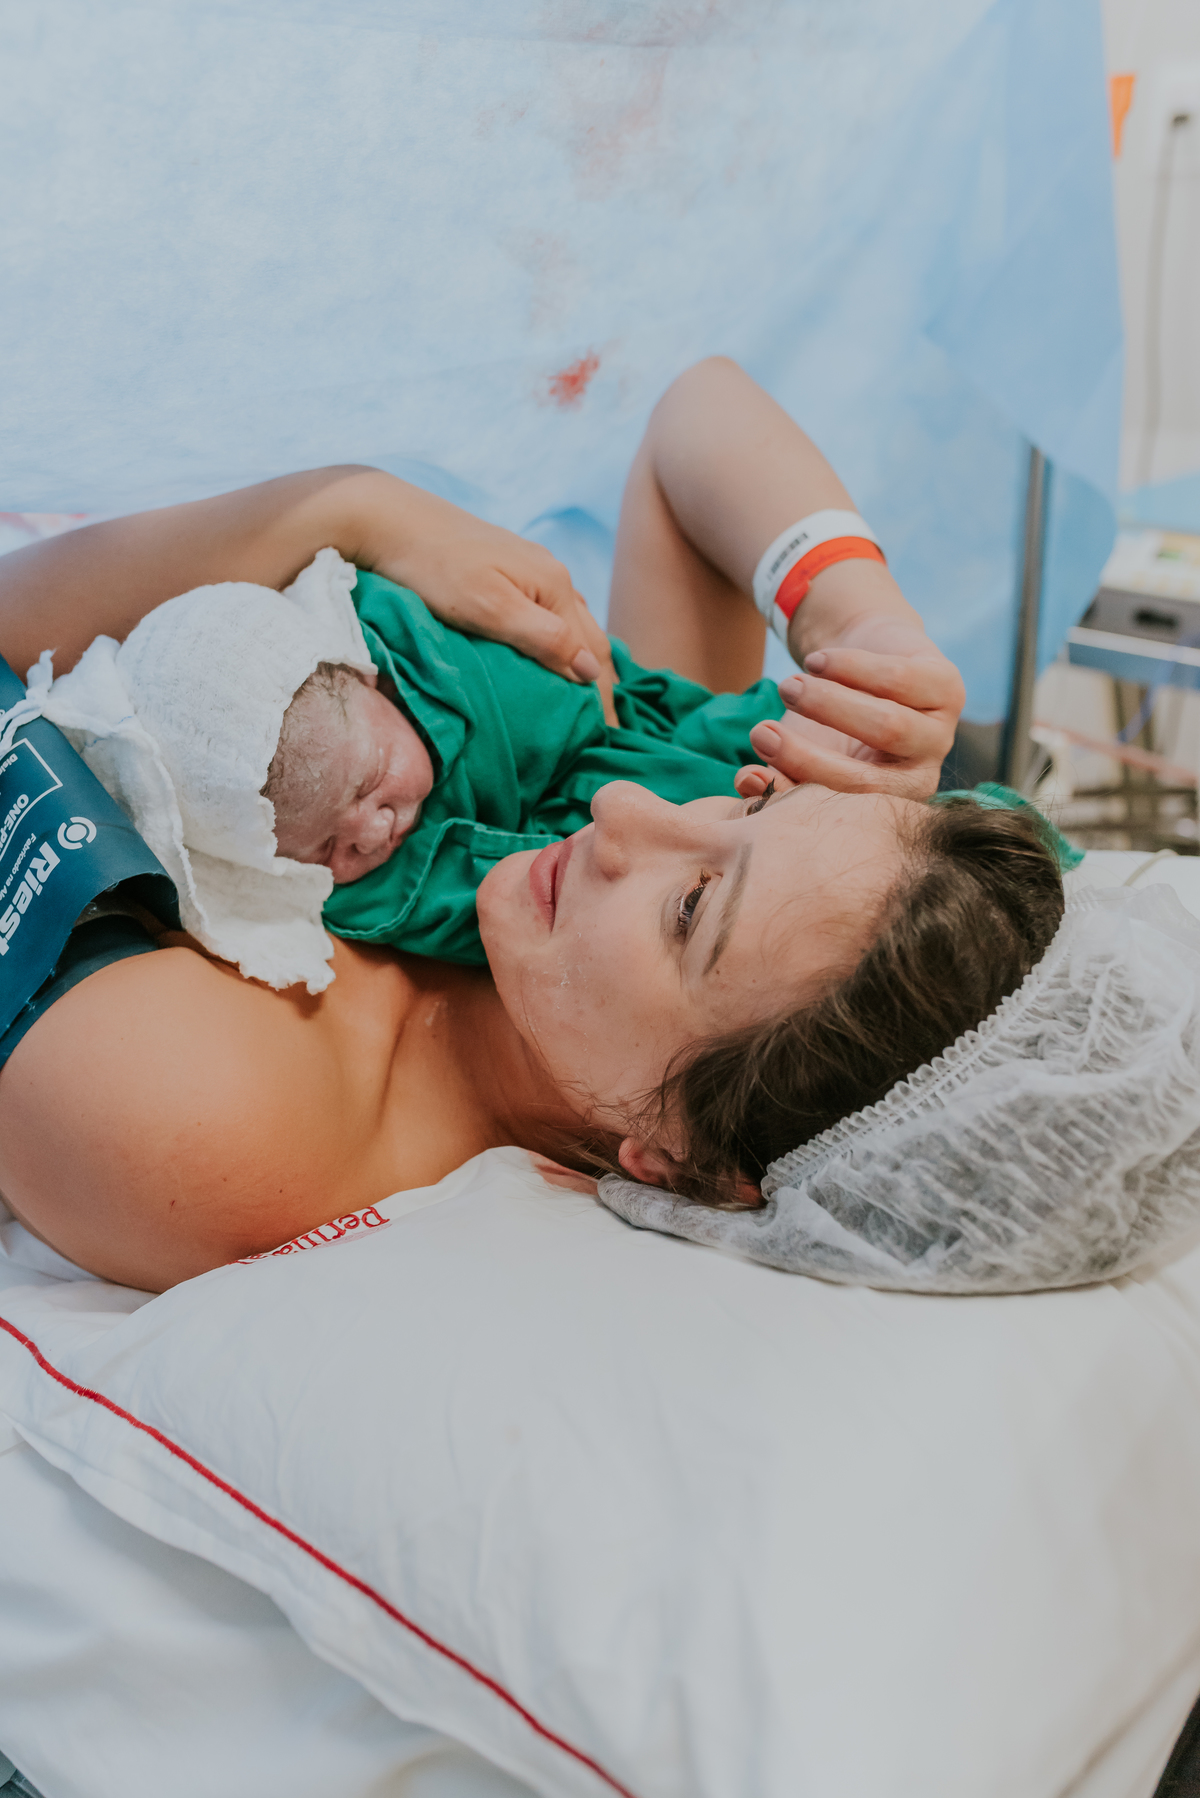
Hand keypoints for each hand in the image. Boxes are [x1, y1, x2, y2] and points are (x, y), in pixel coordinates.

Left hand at [368, 494, 617, 723]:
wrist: (390, 520)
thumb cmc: (434, 568)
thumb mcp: (490, 609)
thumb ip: (543, 638)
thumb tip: (591, 671)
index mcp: (555, 586)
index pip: (594, 655)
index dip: (604, 699)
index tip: (609, 738)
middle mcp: (553, 575)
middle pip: (592, 639)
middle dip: (604, 684)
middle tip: (608, 730)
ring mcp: (533, 570)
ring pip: (575, 625)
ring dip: (586, 663)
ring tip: (588, 701)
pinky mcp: (510, 570)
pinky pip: (553, 614)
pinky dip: (565, 642)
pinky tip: (558, 655)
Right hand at [733, 621, 964, 800]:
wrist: (860, 661)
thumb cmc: (825, 721)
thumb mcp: (802, 750)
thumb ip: (778, 773)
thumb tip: (747, 782)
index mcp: (886, 808)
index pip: (843, 812)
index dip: (797, 795)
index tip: (749, 771)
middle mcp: (921, 779)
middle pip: (868, 779)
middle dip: (806, 756)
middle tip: (761, 730)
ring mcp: (940, 735)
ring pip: (887, 726)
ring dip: (827, 705)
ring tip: (787, 688)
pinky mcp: (948, 688)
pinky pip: (898, 680)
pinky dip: (849, 668)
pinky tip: (817, 662)